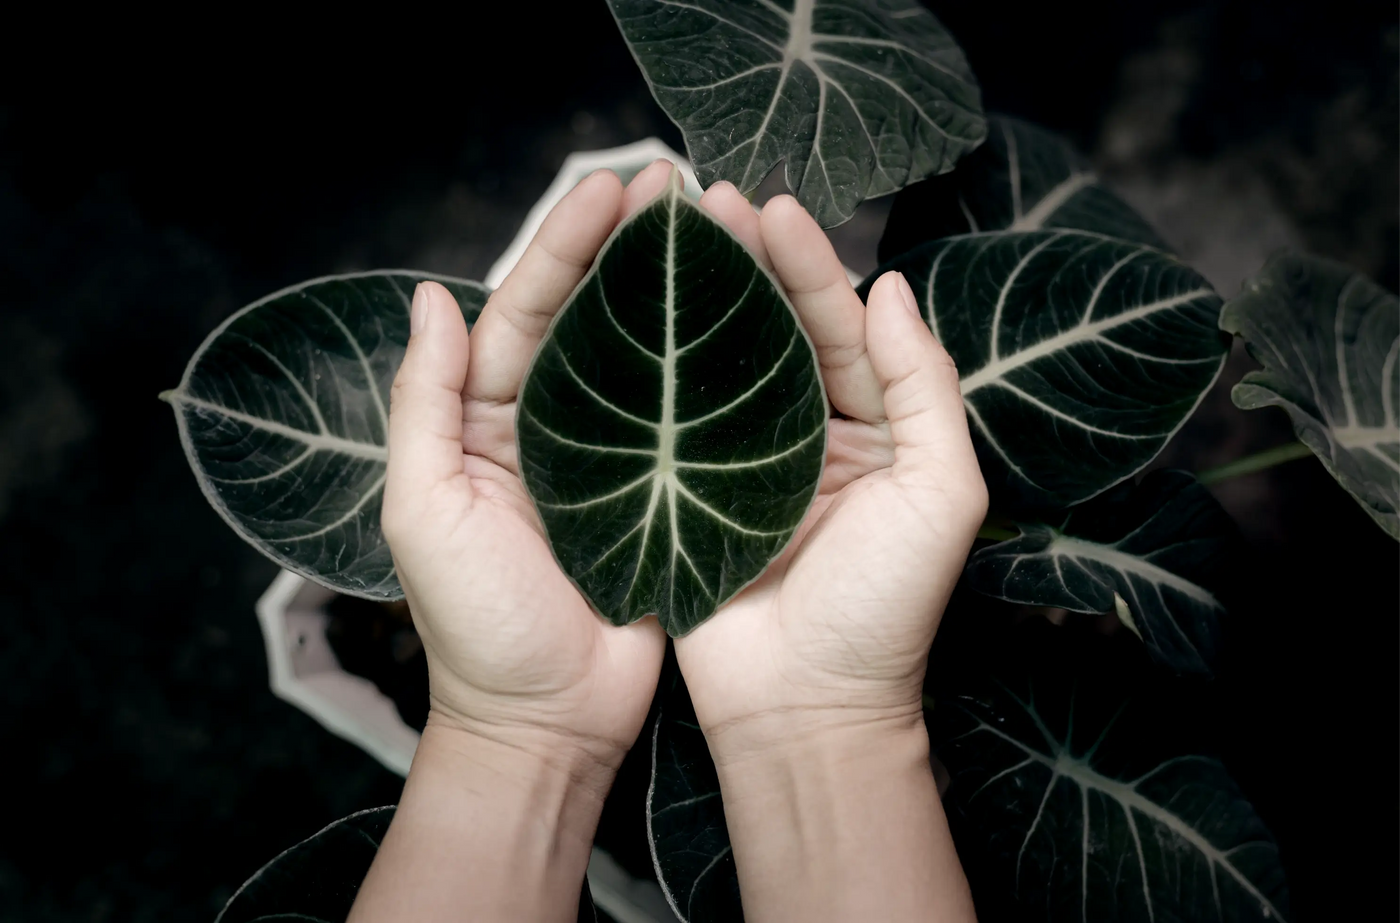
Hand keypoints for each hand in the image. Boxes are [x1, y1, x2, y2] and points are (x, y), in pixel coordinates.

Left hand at [381, 163, 679, 781]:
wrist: (546, 723)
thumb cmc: (475, 626)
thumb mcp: (424, 511)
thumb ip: (423, 404)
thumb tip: (429, 299)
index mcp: (484, 422)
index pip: (524, 311)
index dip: (565, 246)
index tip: (611, 189)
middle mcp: (546, 429)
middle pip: (587, 319)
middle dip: (625, 248)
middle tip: (676, 183)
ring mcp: (607, 461)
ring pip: (639, 359)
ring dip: (672, 295)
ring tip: (716, 232)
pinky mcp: (660, 496)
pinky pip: (682, 420)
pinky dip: (708, 371)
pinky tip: (744, 325)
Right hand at [674, 183, 988, 756]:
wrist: (804, 710)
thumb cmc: (885, 611)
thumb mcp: (940, 494)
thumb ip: (928, 388)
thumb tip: (895, 289)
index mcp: (874, 431)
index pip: (841, 326)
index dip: (808, 264)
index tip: (769, 206)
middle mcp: (810, 437)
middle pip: (775, 331)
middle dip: (745, 261)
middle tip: (704, 196)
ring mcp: (745, 465)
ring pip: (720, 364)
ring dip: (697, 300)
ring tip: (664, 233)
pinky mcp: (689, 496)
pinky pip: (673, 420)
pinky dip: (653, 368)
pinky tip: (625, 315)